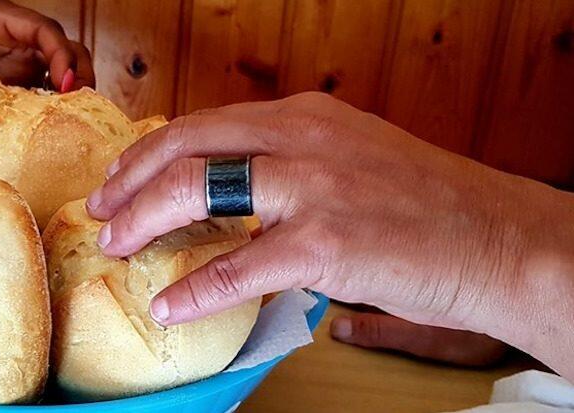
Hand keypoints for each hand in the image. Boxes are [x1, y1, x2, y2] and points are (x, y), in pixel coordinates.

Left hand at [0, 0, 93, 122]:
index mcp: (1, 17)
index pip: (45, 31)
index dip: (62, 55)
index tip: (66, 84)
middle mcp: (16, 38)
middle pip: (67, 50)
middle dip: (81, 76)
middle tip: (83, 111)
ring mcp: (15, 60)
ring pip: (59, 73)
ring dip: (71, 96)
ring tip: (72, 127)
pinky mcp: (9, 80)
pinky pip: (38, 94)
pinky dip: (49, 111)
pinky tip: (47, 136)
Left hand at [84, 92, 573, 378]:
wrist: (498, 239)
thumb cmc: (424, 206)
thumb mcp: (350, 159)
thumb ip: (289, 164)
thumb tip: (225, 194)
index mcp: (306, 115)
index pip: (205, 122)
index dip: (150, 151)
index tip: (120, 178)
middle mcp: (303, 138)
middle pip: (187, 145)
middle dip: (130, 179)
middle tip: (100, 211)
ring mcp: (314, 187)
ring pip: (199, 189)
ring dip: (145, 221)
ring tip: (117, 247)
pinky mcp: (329, 242)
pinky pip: (240, 265)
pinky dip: (196, 287)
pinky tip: (170, 305)